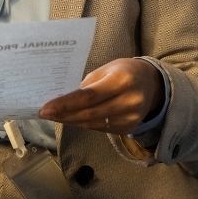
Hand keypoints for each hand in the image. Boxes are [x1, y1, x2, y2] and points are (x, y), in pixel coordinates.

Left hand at [38, 57, 162, 134]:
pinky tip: (70, 119)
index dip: (65, 104)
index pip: (88, 96)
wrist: (153, 85)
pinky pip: (99, 128)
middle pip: (88, 113)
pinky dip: (83, 124)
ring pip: (92, 124)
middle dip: (63, 115)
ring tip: (53, 116)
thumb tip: (61, 99)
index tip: (45, 108)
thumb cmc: (124, 71)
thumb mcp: (106, 70)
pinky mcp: (128, 128)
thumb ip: (86, 85)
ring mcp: (130, 118)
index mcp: (121, 80)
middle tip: (44, 114)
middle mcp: (128, 101)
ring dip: (70, 121)